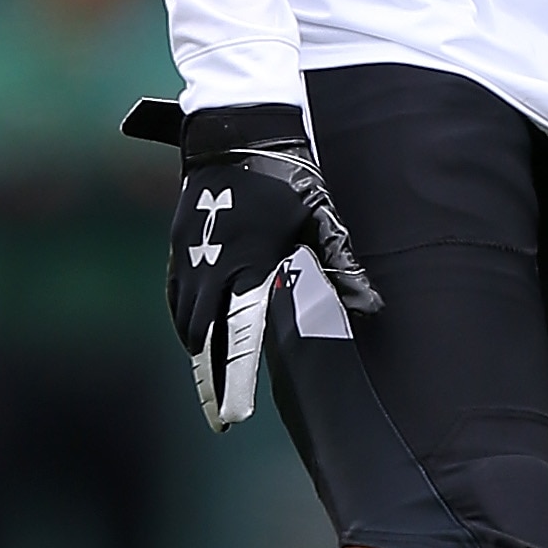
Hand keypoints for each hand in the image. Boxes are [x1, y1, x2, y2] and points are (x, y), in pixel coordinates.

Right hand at [123, 98, 380, 429]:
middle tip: (222, 417)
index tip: (235, 415)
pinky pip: (176, 296)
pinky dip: (185, 322)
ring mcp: (190, 256)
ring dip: (198, 354)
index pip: (238, 339)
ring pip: (186, 321)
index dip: (234, 381)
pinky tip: (196, 337)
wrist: (238, 129)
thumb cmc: (288, 173)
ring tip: (213, 385)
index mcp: (250, 265)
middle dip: (211, 383)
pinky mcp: (179, 244)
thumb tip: (371, 307)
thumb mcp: (321, 216)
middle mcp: (212, 267)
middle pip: (203, 342)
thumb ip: (341, 265)